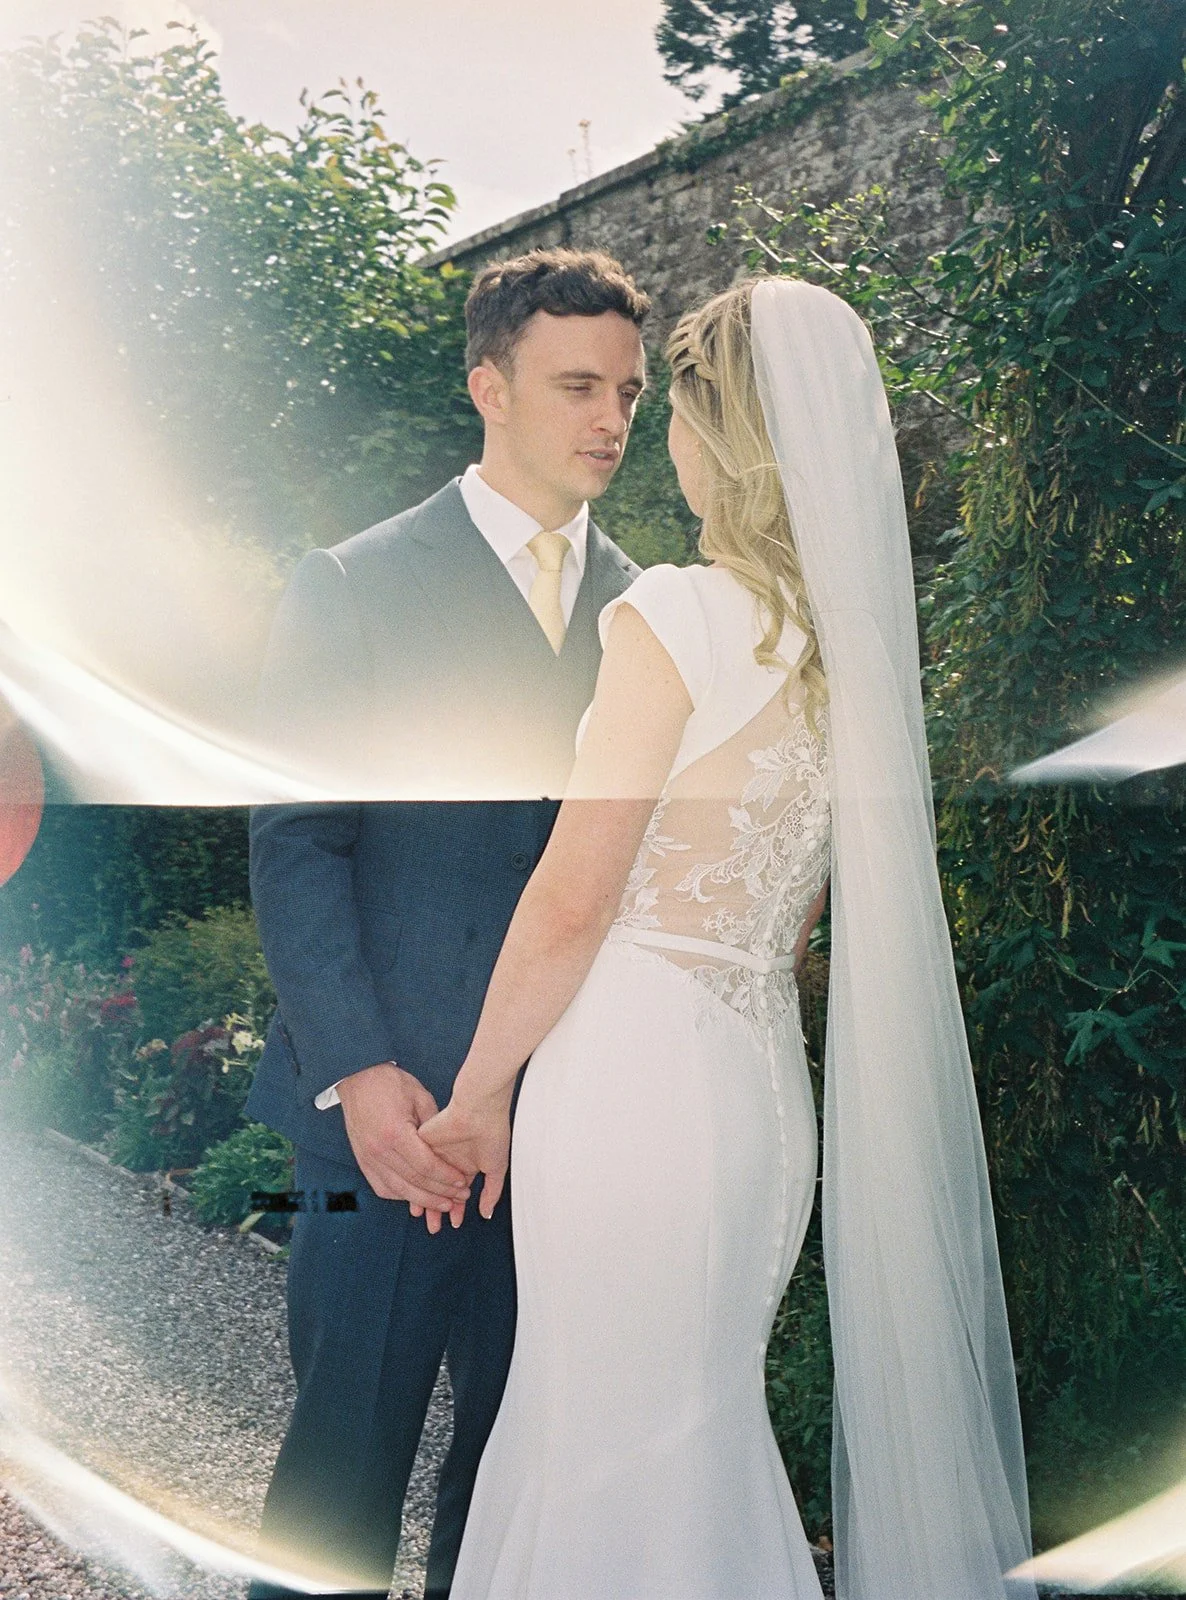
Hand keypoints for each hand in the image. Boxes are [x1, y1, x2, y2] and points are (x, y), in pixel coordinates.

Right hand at [337, 1061, 470, 1232]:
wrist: (358, 1078)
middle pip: (414, 1183)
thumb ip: (434, 1128)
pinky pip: (383, 1187)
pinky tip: (417, 1196)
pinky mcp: (363, 1162)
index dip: (447, 1177)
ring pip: (398, 1190)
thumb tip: (449, 1152)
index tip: (462, 1182)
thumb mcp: (421, 1098)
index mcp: (395, 1133)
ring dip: (422, 1200)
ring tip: (442, 1203)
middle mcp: (379, 1150)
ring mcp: (368, 1158)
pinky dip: (401, 1195)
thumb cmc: (390, 1083)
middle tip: (459, 1198)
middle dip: (440, 1194)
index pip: (426, 1166)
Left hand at [419, 1086, 512, 1220]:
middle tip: (435, 1226)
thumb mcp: (496, 1167)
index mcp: (466, 1164)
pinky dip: (416, 1180)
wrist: (479, 1108)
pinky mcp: (422, 1141)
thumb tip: (486, 1213)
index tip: (454, 1222)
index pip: (456, 1192)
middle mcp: (449, 1160)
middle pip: (438, 1190)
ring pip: (425, 1181)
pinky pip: (415, 1165)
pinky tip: (416, 1192)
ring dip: (425, 1198)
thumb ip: (491, 1192)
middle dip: (438, 1209)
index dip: (456, 1208)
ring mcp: (435, 1151)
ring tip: (424, 1215)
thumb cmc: (492, 1130)